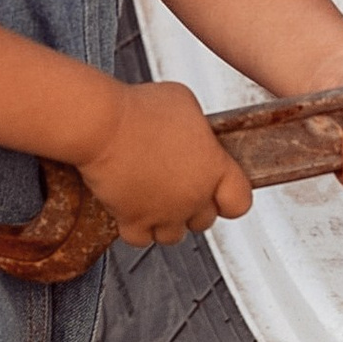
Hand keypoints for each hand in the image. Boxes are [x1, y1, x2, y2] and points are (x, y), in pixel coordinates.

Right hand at [76, 79, 249, 250]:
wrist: (102, 125)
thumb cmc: (140, 110)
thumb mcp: (184, 103)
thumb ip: (198, 128)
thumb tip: (195, 134)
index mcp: (214, 168)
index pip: (240, 201)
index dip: (230, 195)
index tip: (221, 189)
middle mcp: (193, 197)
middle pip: (205, 219)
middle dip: (194, 205)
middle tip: (179, 184)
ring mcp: (163, 213)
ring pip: (174, 235)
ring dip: (167, 220)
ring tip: (156, 197)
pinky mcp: (132, 221)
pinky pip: (141, 238)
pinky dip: (137, 227)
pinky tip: (133, 207)